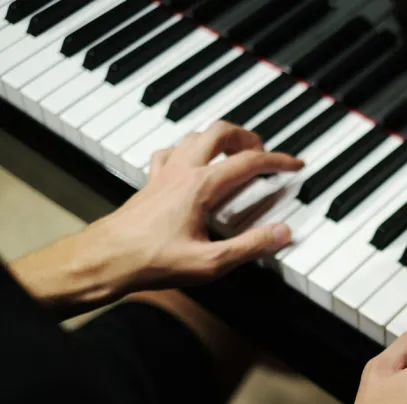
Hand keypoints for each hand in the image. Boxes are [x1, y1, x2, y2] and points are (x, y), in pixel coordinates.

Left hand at [9, 122, 302, 316]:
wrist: (107, 259)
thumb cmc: (152, 261)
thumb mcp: (211, 262)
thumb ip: (251, 246)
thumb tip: (282, 233)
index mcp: (202, 185)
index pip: (249, 162)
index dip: (277, 161)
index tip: (294, 165)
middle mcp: (183, 170)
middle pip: (221, 132)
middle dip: (248, 137)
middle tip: (264, 152)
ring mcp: (165, 172)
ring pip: (196, 135)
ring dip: (220, 138)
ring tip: (236, 152)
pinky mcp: (151, 181)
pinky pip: (171, 150)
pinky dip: (189, 148)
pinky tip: (193, 160)